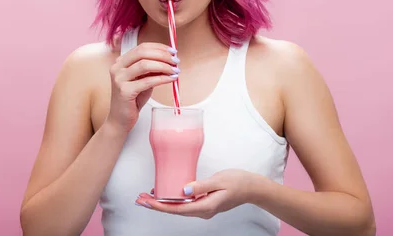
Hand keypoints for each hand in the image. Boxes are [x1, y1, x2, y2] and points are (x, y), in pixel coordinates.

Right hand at [105, 42, 179, 133]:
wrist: (120, 119)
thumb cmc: (132, 99)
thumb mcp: (143, 80)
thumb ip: (152, 69)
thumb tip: (170, 59)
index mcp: (120, 62)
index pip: (141, 47)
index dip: (159, 47)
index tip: (172, 51)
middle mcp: (117, 67)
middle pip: (142, 53)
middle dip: (162, 55)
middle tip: (176, 60)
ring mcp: (119, 79)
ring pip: (145, 65)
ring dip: (164, 66)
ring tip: (175, 70)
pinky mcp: (124, 91)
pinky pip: (147, 81)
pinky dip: (162, 79)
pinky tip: (171, 79)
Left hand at [135, 169, 259, 218]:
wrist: (253, 187)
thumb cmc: (238, 182)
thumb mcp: (219, 181)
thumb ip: (201, 185)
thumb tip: (183, 190)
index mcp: (205, 207)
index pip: (178, 209)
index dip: (160, 206)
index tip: (147, 202)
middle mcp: (203, 210)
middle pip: (175, 210)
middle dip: (156, 205)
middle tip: (139, 200)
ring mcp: (204, 208)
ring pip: (178, 207)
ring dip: (163, 202)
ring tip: (147, 197)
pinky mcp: (204, 202)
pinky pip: (184, 203)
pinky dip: (172, 199)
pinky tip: (165, 193)